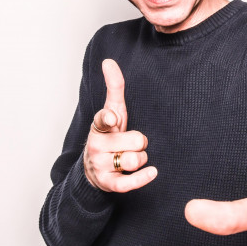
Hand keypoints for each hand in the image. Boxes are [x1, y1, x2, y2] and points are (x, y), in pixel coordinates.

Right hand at [83, 59, 157, 191]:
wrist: (94, 169)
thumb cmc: (109, 135)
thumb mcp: (112, 111)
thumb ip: (113, 87)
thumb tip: (108, 61)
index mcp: (98, 126)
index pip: (101, 120)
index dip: (108, 119)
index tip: (113, 119)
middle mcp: (96, 145)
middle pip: (135, 141)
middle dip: (140, 143)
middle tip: (131, 144)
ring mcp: (101, 165)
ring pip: (135, 160)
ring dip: (140, 159)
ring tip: (132, 157)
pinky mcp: (108, 183)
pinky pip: (128, 183)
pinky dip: (142, 178)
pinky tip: (152, 172)